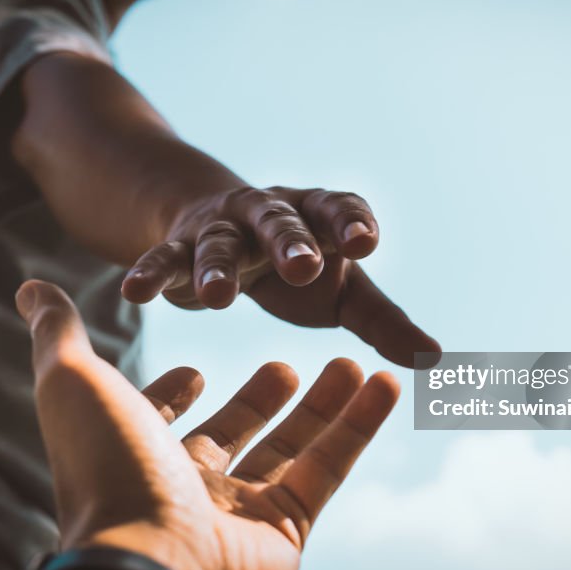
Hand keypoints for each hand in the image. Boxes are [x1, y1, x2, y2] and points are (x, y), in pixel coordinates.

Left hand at [15, 279, 399, 569]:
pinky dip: (358, 426)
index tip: (195, 371)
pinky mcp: (285, 530)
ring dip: (324, 405)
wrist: (152, 562)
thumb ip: (58, 333)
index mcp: (134, 454)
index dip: (173, 396)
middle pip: (233, 433)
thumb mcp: (74, 383)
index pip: (158, 421)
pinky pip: (328, 469)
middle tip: (286, 366)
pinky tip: (383, 382)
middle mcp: (184, 487)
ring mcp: (237, 513)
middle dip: (260, 400)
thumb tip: (30, 287)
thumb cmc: (108, 469)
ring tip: (352, 362)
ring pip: (290, 449)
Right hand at [120, 186, 439, 367]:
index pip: (338, 210)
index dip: (351, 223)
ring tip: (217, 299)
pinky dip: (150, 273)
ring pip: (219, 243)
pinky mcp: (179, 247)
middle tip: (304, 266)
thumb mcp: (343, 292)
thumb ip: (384, 322)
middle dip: (291, 242)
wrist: (223, 230)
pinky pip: (164, 259)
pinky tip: (133, 291)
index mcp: (318, 218)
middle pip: (281, 222)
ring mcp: (222, 229)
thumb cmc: (299, 266)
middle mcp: (270, 215)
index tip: (366, 242)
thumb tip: (436, 359)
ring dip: (217, 266)